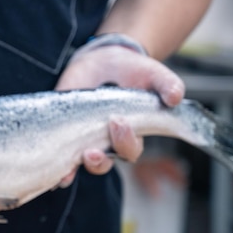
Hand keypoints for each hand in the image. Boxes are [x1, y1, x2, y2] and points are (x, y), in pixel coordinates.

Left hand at [54, 44, 184, 185]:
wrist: (104, 59)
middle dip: (100, 160)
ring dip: (76, 167)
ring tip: (74, 161)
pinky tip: (57, 173)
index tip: (119, 122)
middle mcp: (106, 142)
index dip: (125, 142)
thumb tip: (176, 97)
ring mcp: (83, 138)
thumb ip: (166, 85)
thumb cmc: (133, 71)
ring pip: (82, 163)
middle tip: (93, 149)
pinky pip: (61, 155)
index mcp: (130, 134)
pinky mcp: (64, 131)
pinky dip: (59, 168)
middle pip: (105, 162)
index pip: (130, 150)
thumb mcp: (152, 73)